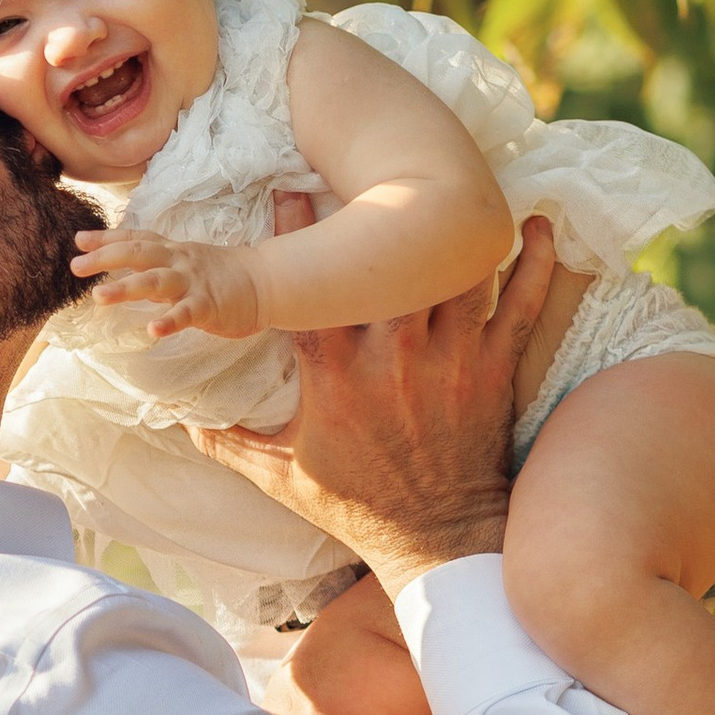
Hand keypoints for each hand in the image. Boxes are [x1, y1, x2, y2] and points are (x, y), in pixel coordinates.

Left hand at [72, 228, 265, 340]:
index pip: (134, 239)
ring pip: (155, 281)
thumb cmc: (220, 274)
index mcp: (171, 251)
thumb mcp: (183, 262)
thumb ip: (154, 265)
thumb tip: (123, 268)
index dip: (106, 238)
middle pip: (138, 253)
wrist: (265, 282)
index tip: (78, 240)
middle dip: (105, 258)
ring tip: (99, 297)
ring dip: (126, 287)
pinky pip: (186, 314)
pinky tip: (152, 329)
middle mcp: (178, 261)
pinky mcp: (209, 305)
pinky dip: (169, 321)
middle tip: (76, 266)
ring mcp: (193, 282)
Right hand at [191, 215, 558, 601]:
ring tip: (452, 181)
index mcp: (336, 377)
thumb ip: (227, 443)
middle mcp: (392, 358)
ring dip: (455, 227)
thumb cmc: (359, 508)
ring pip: (455, 271)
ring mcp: (450, 360)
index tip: (288, 187)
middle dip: (375, 214)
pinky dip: (537, 265)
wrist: (439, 544)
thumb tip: (173, 418)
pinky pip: (522, 306)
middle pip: (383, 265)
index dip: (296, 234)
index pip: (311, 290)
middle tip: (371, 170)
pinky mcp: (495, 371)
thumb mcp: (281, 478)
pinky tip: (541, 226)